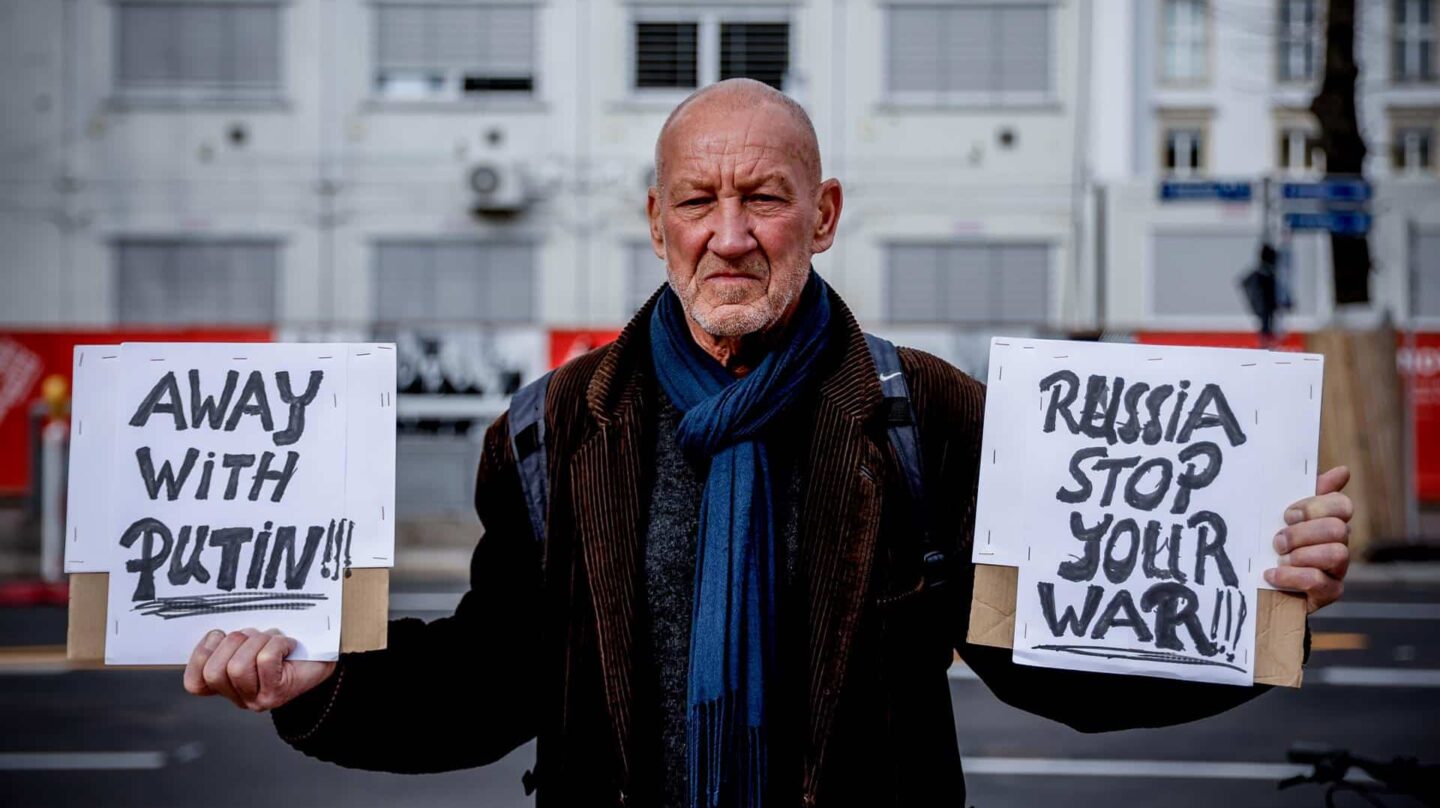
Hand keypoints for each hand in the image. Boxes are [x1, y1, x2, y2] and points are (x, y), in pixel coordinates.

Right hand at [183, 628, 336, 711]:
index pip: (195, 683)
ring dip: (256, 642)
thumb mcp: (251, 641)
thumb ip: (230, 641)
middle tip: (253, 635)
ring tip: (271, 639)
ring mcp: (256, 699)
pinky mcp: (276, 694)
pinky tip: (288, 645)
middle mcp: (238, 697)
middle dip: (232, 642)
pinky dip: (277, 644)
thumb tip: (216, 631)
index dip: (200, 656)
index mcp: (226, 685)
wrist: (323, 658)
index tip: (217, 635)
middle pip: (215, 672)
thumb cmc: (286, 647)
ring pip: (238, 667)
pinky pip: (264, 661)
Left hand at [1264, 465, 1352, 613]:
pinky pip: (1319, 581)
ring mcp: (1337, 570)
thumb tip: (1342, 471)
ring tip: (1278, 559)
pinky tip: (1272, 574)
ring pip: (1337, 554)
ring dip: (1300, 556)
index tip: (1287, 515)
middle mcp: (1339, 543)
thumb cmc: (1270, 543)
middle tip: (1277, 541)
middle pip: (1338, 529)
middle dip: (1302, 534)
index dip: (1314, 507)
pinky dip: (1291, 576)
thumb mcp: (1280, 514)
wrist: (1255, 584)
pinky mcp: (1329, 593)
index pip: (1341, 505)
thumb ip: (1307, 490)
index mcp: (1329, 520)